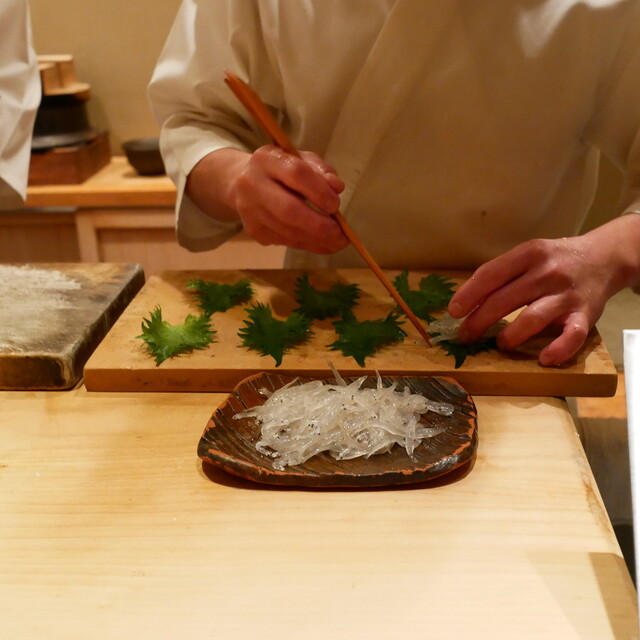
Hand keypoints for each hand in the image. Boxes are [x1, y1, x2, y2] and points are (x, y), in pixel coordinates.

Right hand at [192, 145, 348, 253]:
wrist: (240, 183)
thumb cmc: (280, 169)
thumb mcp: (301, 160)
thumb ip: (321, 171)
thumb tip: (336, 188)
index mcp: (266, 159)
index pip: (296, 174)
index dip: (320, 192)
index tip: (335, 205)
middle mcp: (252, 185)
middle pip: (288, 210)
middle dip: (318, 225)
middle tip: (339, 233)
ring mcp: (250, 211)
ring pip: (288, 232)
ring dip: (317, 240)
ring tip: (337, 241)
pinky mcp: (254, 231)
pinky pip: (286, 242)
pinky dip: (308, 245)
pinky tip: (324, 244)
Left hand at [447, 216, 639, 365]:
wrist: (604, 257)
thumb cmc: (554, 261)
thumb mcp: (528, 256)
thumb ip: (502, 274)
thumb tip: (465, 302)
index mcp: (529, 254)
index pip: (491, 274)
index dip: (469, 294)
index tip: (454, 311)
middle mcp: (547, 272)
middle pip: (505, 299)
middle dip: (480, 320)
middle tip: (466, 335)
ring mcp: (567, 294)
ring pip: (534, 317)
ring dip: (511, 335)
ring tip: (500, 344)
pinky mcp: (586, 314)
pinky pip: (572, 336)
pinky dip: (558, 349)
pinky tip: (543, 359)